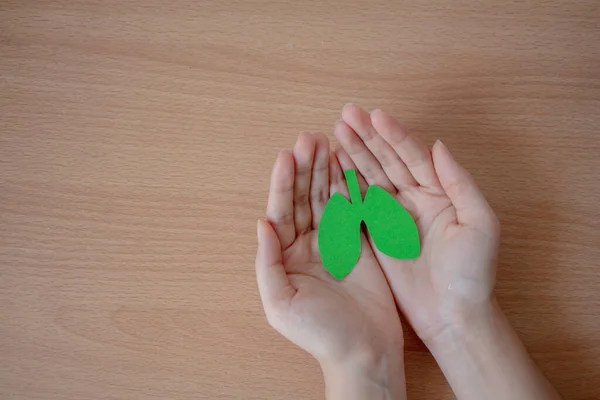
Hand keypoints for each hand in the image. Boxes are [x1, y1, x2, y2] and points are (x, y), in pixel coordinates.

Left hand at [256, 132, 405, 398]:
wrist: (365, 352)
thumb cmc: (320, 334)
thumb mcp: (281, 303)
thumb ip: (269, 262)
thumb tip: (261, 223)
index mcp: (286, 257)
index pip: (282, 212)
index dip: (283, 184)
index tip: (287, 156)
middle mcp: (308, 245)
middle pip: (304, 199)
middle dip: (306, 169)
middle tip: (310, 138)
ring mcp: (336, 243)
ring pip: (328, 199)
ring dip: (325, 171)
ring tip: (326, 142)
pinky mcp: (361, 244)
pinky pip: (354, 210)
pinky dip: (351, 187)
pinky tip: (348, 166)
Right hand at [333, 104, 500, 345]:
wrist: (453, 315)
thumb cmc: (473, 273)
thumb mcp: (479, 223)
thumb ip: (459, 182)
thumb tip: (438, 145)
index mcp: (439, 192)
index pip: (413, 155)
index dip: (394, 134)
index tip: (375, 115)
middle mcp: (414, 199)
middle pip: (387, 160)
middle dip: (367, 137)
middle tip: (346, 115)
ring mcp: (393, 217)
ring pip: (370, 178)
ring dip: (354, 155)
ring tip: (335, 134)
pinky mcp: (376, 236)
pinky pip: (358, 206)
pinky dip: (345, 186)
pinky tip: (332, 169)